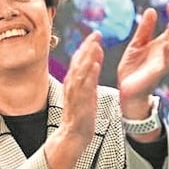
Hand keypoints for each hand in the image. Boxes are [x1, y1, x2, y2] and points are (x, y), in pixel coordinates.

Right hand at [60, 30, 103, 144]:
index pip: (79, 59)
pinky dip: (90, 74)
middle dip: (87, 46)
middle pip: (79, 61)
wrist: (73, 135)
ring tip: (96, 44)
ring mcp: (75, 93)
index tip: (95, 35)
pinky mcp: (81, 102)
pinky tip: (96, 64)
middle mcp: (72, 84)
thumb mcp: (86, 91)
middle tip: (97, 34)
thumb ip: (90, 75)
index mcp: (72, 81)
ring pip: (81, 70)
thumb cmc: (80, 114)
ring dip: (88, 56)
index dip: (86, 46)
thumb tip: (96, 58)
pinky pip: (85, 86)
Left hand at [116, 3, 168, 114]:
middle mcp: (167, 54)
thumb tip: (151, 10)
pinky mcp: (157, 74)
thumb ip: (145, 29)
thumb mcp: (137, 44)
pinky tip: (167, 46)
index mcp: (163, 45)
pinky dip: (168, 54)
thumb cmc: (133, 68)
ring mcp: (164, 64)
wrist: (126, 90)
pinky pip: (166, 64)